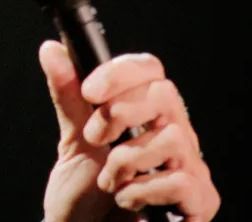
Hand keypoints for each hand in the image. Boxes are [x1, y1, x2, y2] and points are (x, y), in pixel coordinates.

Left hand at [39, 41, 218, 221]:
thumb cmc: (85, 193)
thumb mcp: (72, 140)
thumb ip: (67, 95)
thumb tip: (51, 50)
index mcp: (146, 112)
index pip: (150, 70)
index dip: (121, 73)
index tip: (90, 91)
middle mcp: (173, 132)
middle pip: (164, 94)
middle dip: (120, 113)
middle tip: (94, 138)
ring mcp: (190, 165)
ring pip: (171, 138)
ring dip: (125, 162)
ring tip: (108, 182)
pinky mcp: (200, 201)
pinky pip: (181, 181)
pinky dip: (143, 191)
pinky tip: (127, 200)